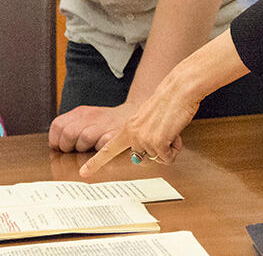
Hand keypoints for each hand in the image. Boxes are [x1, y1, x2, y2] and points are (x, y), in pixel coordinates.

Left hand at [48, 102, 136, 152]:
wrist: (131, 114)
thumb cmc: (105, 122)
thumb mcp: (86, 119)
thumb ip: (70, 129)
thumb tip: (55, 147)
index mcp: (81, 112)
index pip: (58, 125)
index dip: (55, 140)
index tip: (60, 147)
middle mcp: (91, 116)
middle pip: (68, 133)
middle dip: (67, 147)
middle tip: (74, 150)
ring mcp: (104, 125)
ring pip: (84, 138)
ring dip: (84, 149)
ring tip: (89, 149)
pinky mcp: (116, 134)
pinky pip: (102, 145)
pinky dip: (98, 152)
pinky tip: (99, 151)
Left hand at [79, 70, 199, 177]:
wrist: (179, 90)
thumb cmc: (167, 103)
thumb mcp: (146, 120)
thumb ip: (141, 136)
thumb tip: (142, 156)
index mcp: (128, 128)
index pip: (108, 149)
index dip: (96, 162)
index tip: (84, 172)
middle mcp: (133, 135)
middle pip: (143, 159)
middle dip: (157, 152)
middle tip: (165, 133)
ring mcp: (144, 139)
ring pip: (158, 159)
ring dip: (168, 148)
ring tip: (171, 129)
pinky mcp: (158, 142)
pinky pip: (168, 158)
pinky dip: (175, 149)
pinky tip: (175, 134)